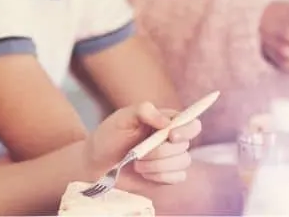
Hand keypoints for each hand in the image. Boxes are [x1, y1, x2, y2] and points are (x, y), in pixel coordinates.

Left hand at [87, 102, 201, 184]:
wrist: (97, 163)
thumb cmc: (109, 136)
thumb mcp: (122, 117)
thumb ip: (144, 111)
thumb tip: (167, 123)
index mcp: (164, 121)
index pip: (190, 122)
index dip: (186, 129)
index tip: (171, 136)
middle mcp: (171, 139)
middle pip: (185, 145)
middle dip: (161, 151)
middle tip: (138, 153)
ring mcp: (171, 158)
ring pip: (183, 162)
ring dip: (158, 165)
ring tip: (137, 164)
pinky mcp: (168, 175)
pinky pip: (178, 177)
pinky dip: (160, 176)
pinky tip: (145, 173)